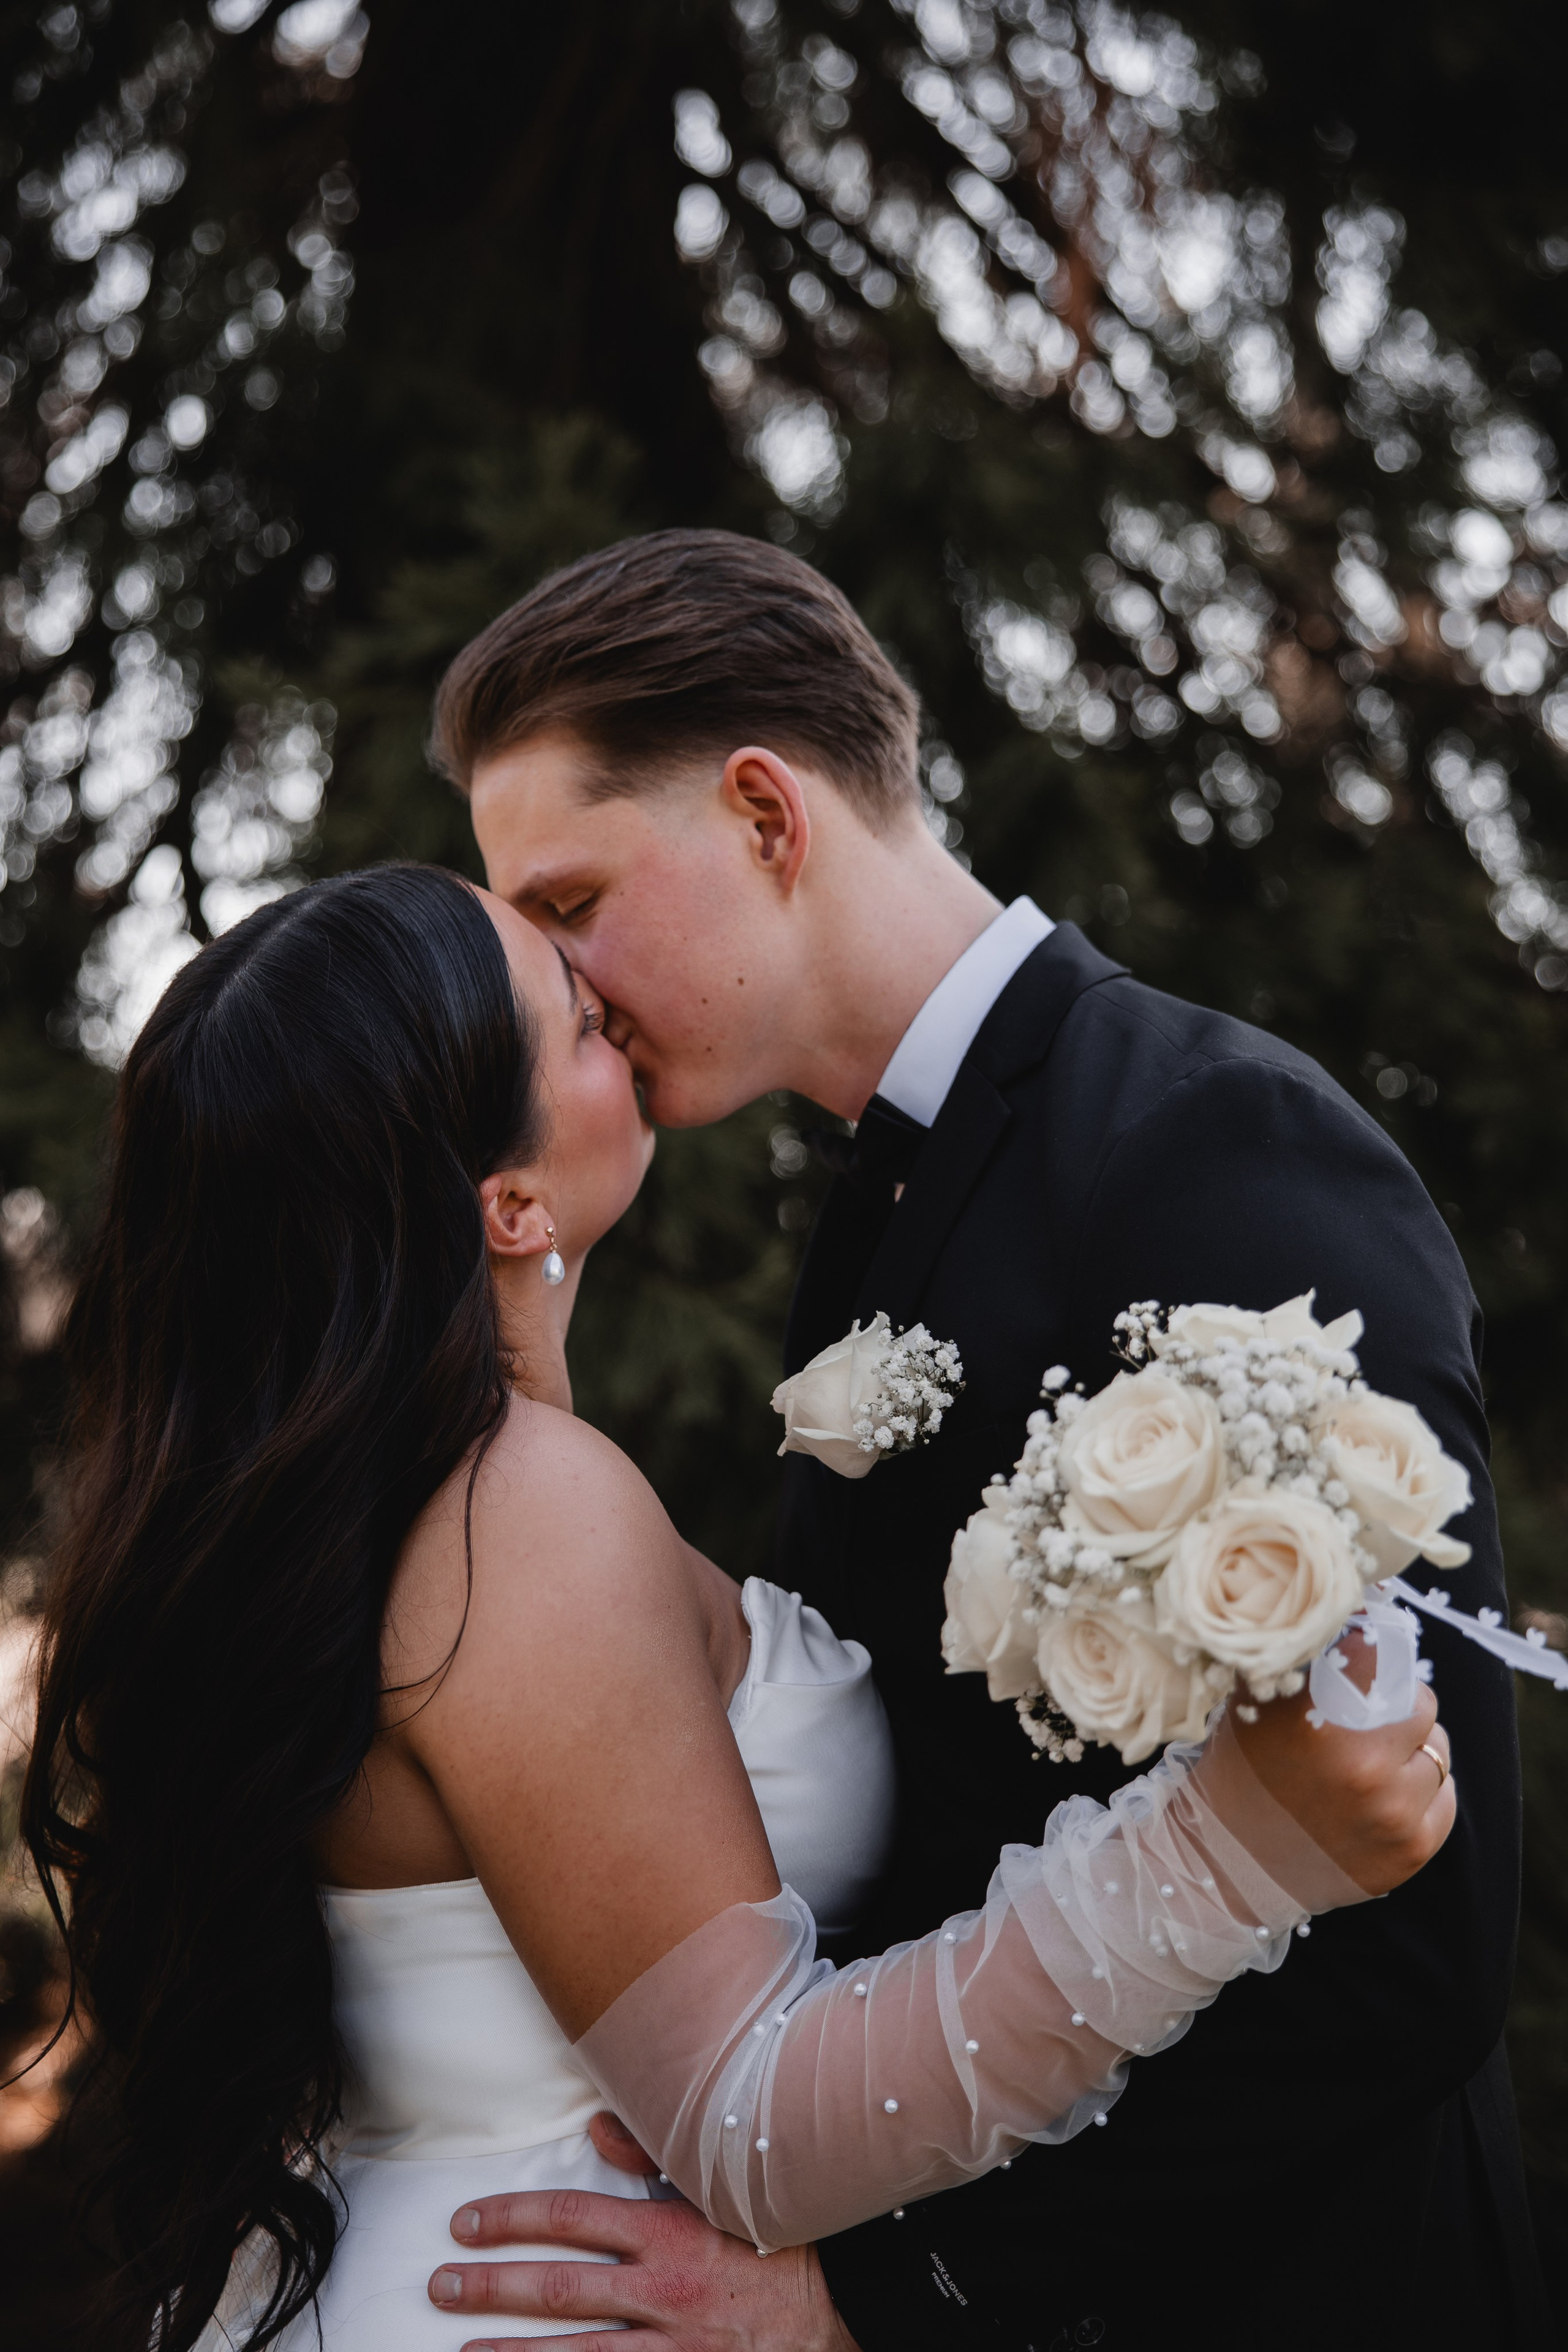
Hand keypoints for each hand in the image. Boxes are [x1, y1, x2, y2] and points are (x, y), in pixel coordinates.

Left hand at [427, 2187, 860, 2351]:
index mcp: (670, 2234)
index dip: (513, 2218)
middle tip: (441, 2282)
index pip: (572, 2218)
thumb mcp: (723, 2190)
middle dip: (492, 2286)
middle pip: (558, 2289)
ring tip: (462, 2351)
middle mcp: (663, 2294)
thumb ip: (657, 2153)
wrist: (839, 2321)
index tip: (468, 2221)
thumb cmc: (777, 2249)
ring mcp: (669, 2350)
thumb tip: (598, 2124)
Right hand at [1228, 1631, 1454, 1894]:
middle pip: (1422, 1708)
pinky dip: (1425, 1795)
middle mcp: (1363, 1768)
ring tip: (1378, 1762)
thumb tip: (1349, 1619)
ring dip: (1414, 1752)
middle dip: (1400, 1709)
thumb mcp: (1259, 1704)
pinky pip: (1446, 1802)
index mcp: (1319, 1722)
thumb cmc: (1242, 1772)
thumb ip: (1299, 1660)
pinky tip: (1390, 1797)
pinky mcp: (1410, 1852)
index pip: (1382, 1660)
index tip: (1366, 1667)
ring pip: (1438, 1755)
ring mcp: (1391, 1814)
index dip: (1376, 1660)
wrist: (1229, 1860)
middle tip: (1372, 1722)